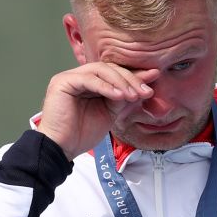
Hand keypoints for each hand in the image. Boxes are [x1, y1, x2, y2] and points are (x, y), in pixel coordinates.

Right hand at [37, 63, 157, 157]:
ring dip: (120, 82)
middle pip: (109, 68)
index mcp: (90, 83)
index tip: (154, 76)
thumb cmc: (82, 134)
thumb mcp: (110, 114)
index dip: (134, 74)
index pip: (115, 73)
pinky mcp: (63, 82)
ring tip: (133, 95)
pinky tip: (119, 96)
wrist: (63, 149)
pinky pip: (89, 79)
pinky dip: (106, 86)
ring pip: (101, 70)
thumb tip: (142, 88)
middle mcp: (80, 76)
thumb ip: (122, 99)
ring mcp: (70, 77)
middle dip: (130, 78)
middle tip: (145, 91)